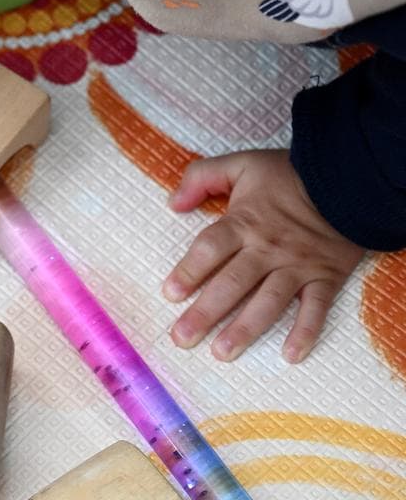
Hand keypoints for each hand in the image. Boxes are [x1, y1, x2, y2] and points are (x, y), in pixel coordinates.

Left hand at [164, 149, 365, 363]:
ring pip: (268, 302)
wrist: (348, 179)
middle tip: (183, 337)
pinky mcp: (326, 278)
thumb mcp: (240, 164)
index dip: (189, 271)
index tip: (171, 294)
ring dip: (245, 329)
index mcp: (244, 222)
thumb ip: (202, 177)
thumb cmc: (288, 174)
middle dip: (205, 312)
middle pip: (233, 284)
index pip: (210, 249)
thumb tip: (173, 204)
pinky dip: (306, 332)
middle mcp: (267, 249)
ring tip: (222, 352)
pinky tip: (290, 355)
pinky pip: (316, 308)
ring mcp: (297, 267)